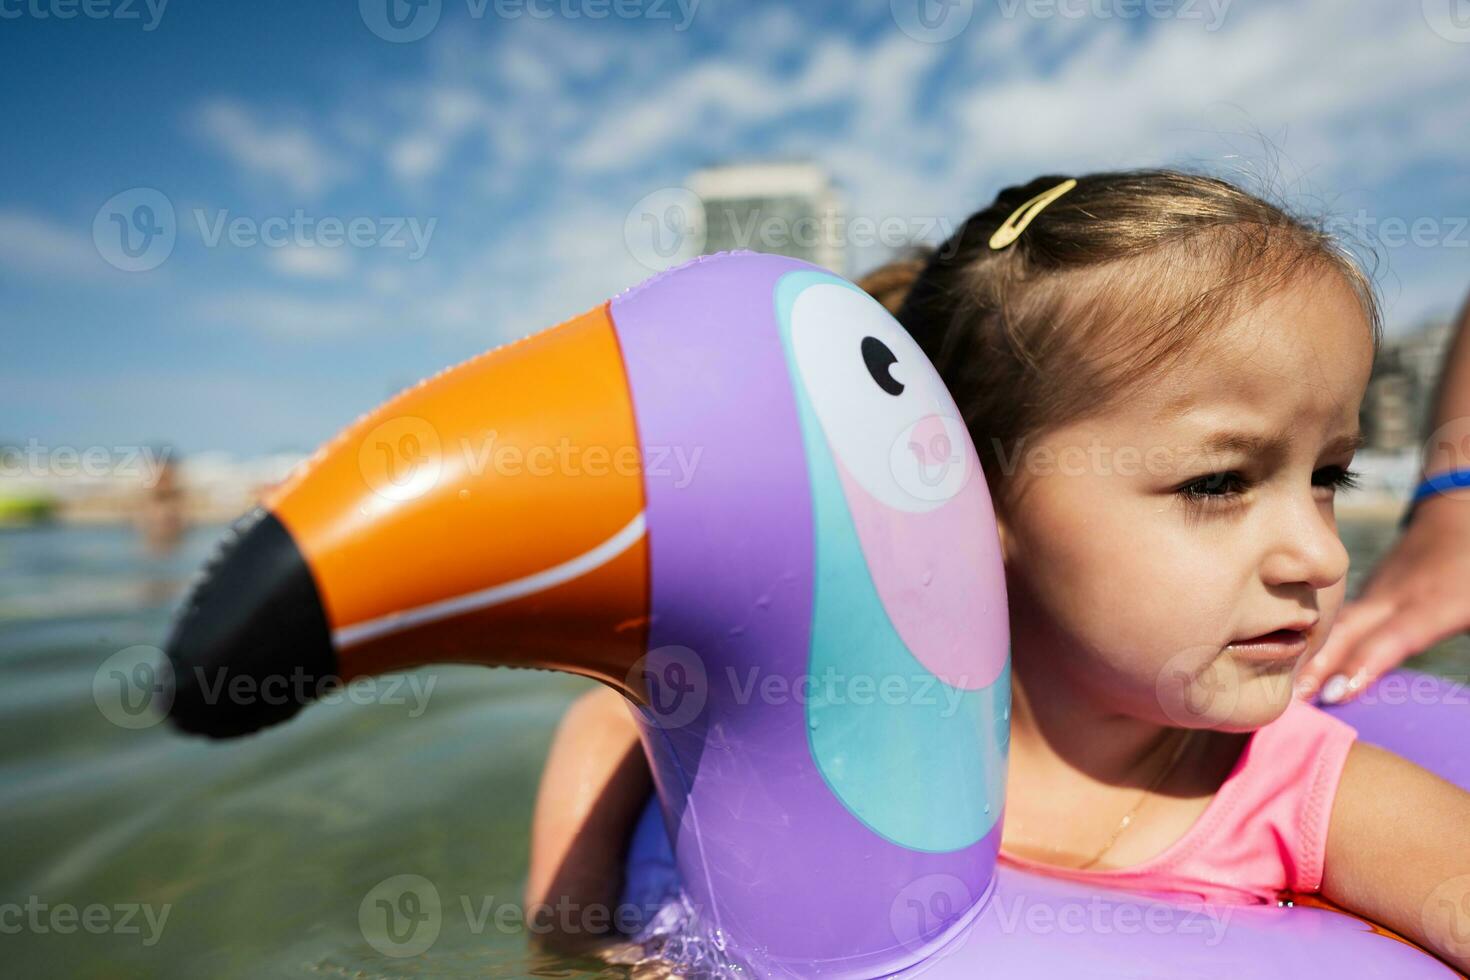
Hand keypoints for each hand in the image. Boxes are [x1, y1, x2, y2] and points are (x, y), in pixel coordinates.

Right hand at [1300, 494, 1469, 702]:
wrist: (1458, 512)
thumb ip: (1467, 626)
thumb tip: (1458, 689)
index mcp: (1431, 603)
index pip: (1393, 638)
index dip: (1363, 666)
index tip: (1335, 695)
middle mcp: (1396, 597)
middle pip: (1350, 630)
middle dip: (1319, 664)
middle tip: (1290, 698)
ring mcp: (1377, 590)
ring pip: (1338, 624)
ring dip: (1310, 654)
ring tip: (1283, 685)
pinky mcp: (1369, 591)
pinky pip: (1340, 618)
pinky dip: (1317, 640)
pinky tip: (1298, 661)